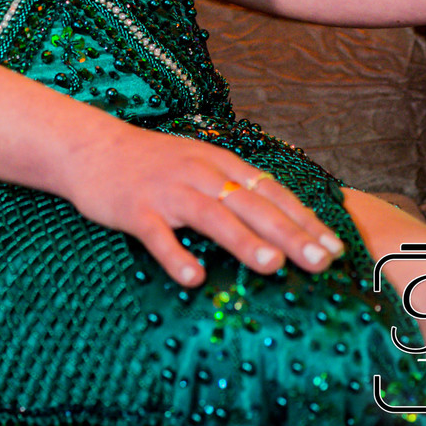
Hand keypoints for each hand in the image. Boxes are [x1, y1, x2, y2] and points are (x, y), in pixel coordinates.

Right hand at [58, 122, 344, 286]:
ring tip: (274, 266)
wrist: (92, 147)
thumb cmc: (152, 164)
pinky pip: (157, 235)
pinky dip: (176, 255)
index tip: (334, 246)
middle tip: (322, 261)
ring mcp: (167, 190)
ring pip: (212, 215)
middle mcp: (198, 173)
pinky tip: (194, 278)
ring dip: (244, 240)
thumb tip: (277, 225)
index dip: (303, 219)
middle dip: (290, 233)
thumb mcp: (198, 165)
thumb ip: (232, 188)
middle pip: (251, 204)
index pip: (270, 192)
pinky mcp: (135, 209)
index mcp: (218, 163)